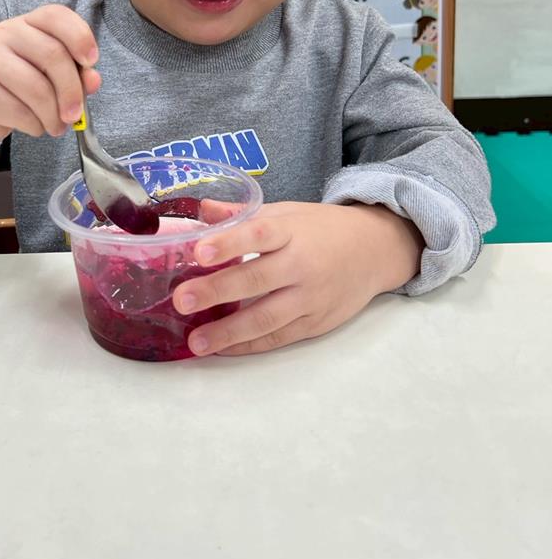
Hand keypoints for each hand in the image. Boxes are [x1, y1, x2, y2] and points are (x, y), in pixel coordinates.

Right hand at [0, 4, 100, 144]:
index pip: (56, 15)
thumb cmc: (16, 85)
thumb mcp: (48, 74)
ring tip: (56, 126)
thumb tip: (93, 80)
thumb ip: (75, 73)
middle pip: (53, 55)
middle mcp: (6, 33)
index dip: (80, 37)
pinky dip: (35, 126)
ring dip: (54, 115)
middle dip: (72, 91)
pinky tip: (34, 126)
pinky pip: (20, 112)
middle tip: (76, 114)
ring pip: (37, 88)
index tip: (91, 62)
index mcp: (28, 23)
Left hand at [173, 202, 424, 356]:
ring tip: (194, 341)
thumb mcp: (286, 212)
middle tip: (182, 300)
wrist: (376, 251)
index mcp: (292, 231)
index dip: (229, 242)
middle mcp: (302, 265)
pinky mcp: (316, 323)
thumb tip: (201, 210)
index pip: (259, 234)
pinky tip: (222, 348)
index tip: (199, 251)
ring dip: (228, 332)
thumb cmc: (322, 229)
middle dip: (217, 291)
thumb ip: (243, 215)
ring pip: (267, 318)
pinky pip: (278, 338)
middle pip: (257, 279)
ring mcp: (311, 297)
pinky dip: (249, 345)